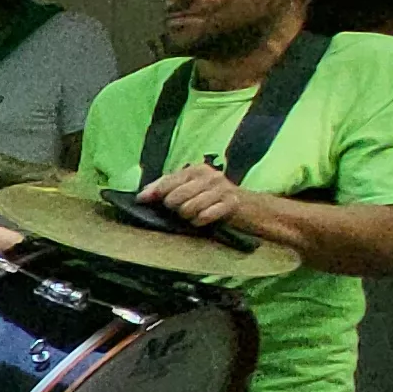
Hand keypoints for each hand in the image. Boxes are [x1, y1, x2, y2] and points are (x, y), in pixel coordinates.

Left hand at [141, 161, 256, 234]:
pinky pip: (205, 216)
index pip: (167, 181)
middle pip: (175, 197)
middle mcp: (209, 176)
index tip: (142, 201)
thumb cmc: (214, 200)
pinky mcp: (231, 203)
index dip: (153, 193)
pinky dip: (201, 221)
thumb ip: (166, 189)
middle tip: (182, 211)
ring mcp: (221, 188)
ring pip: (188, 208)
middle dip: (174, 209)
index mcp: (197, 170)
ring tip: (195, 215)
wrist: (251, 208)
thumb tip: (142, 196)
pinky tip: (204, 220)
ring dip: (188, 217)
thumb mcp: (191, 190)